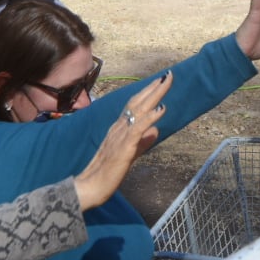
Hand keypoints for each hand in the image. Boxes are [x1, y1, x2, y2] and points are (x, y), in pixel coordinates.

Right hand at [73, 73, 171, 210]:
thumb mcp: (131, 154)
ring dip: (155, 95)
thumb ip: (143, 142)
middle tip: (169, 74)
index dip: (148, 92)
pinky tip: (162, 108)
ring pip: (139, 110)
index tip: (161, 81)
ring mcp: (121, 135)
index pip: (135, 105)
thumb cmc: (108, 172)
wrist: (91, 186)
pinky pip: (139, 128)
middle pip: (138, 102)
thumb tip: (156, 131)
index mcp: (119, 128)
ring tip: (167, 82)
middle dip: (155, 88)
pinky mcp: (124, 146)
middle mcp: (119, 127)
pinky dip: (151, 116)